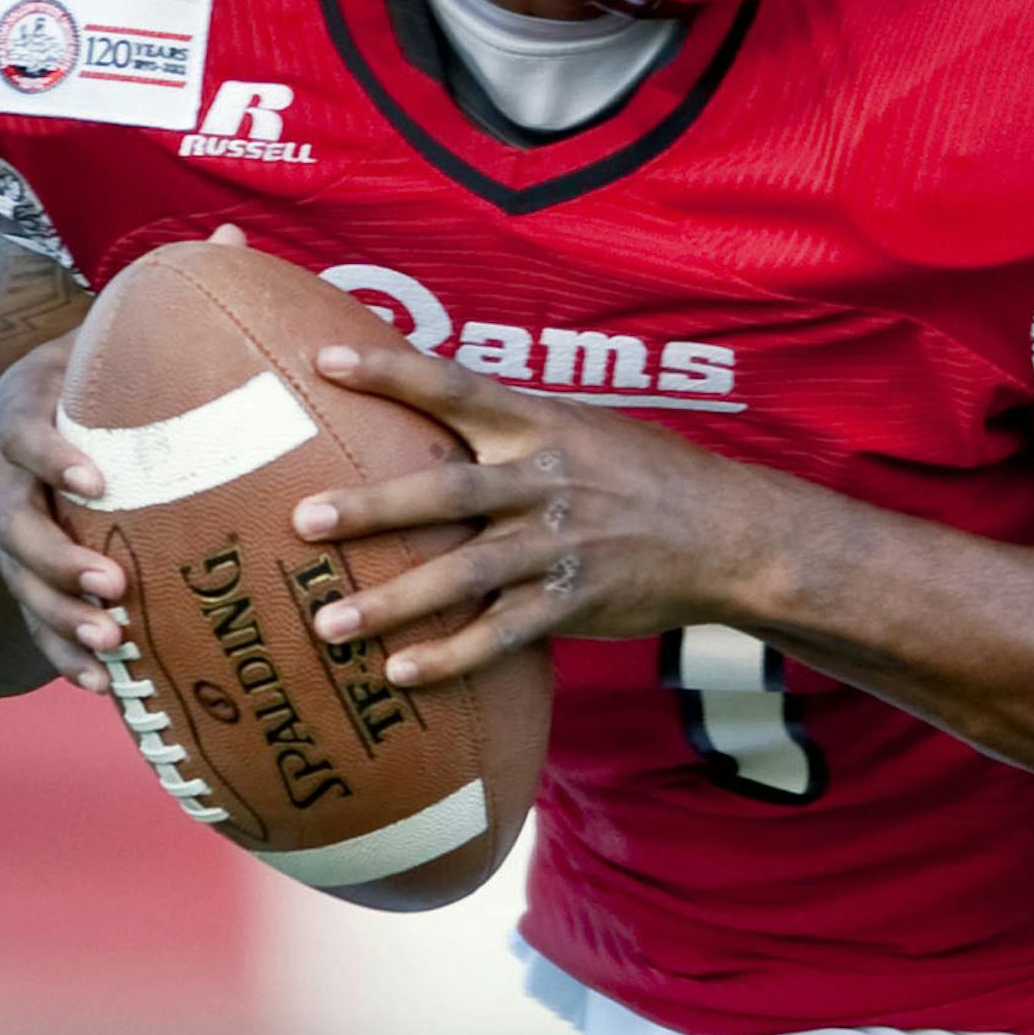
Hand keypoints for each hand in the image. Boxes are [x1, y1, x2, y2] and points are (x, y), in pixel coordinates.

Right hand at [0, 224, 250, 691]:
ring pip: (23, 585)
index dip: (54, 457)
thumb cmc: (65, 384)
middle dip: (58, 562)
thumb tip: (230, 235)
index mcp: (19, 414)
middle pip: (16, 528)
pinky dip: (62, 657)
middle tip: (112, 586)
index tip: (96, 478)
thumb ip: (148, 299)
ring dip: (61, 619)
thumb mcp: (87, 336)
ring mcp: (4, 535)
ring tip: (110, 645)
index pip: (26, 434)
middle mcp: (1, 480)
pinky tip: (104, 688)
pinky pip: (32, 628)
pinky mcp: (15, 578)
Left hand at [290, 343, 764, 687]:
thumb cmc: (645, 474)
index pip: (454, 386)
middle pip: (447, 491)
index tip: (323, 360)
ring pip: (466, 574)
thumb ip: (510, 426)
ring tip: (328, 625)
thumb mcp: (582, 429)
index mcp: (539, 425)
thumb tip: (429, 410)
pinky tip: (400, 674)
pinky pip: (503, 635)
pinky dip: (451, 657)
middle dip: (372, 507)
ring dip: (393, 601)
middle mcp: (543, 481)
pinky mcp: (573, 603)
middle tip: (304, 520)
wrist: (729, 533)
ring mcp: (558, 546)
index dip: (390, 370)